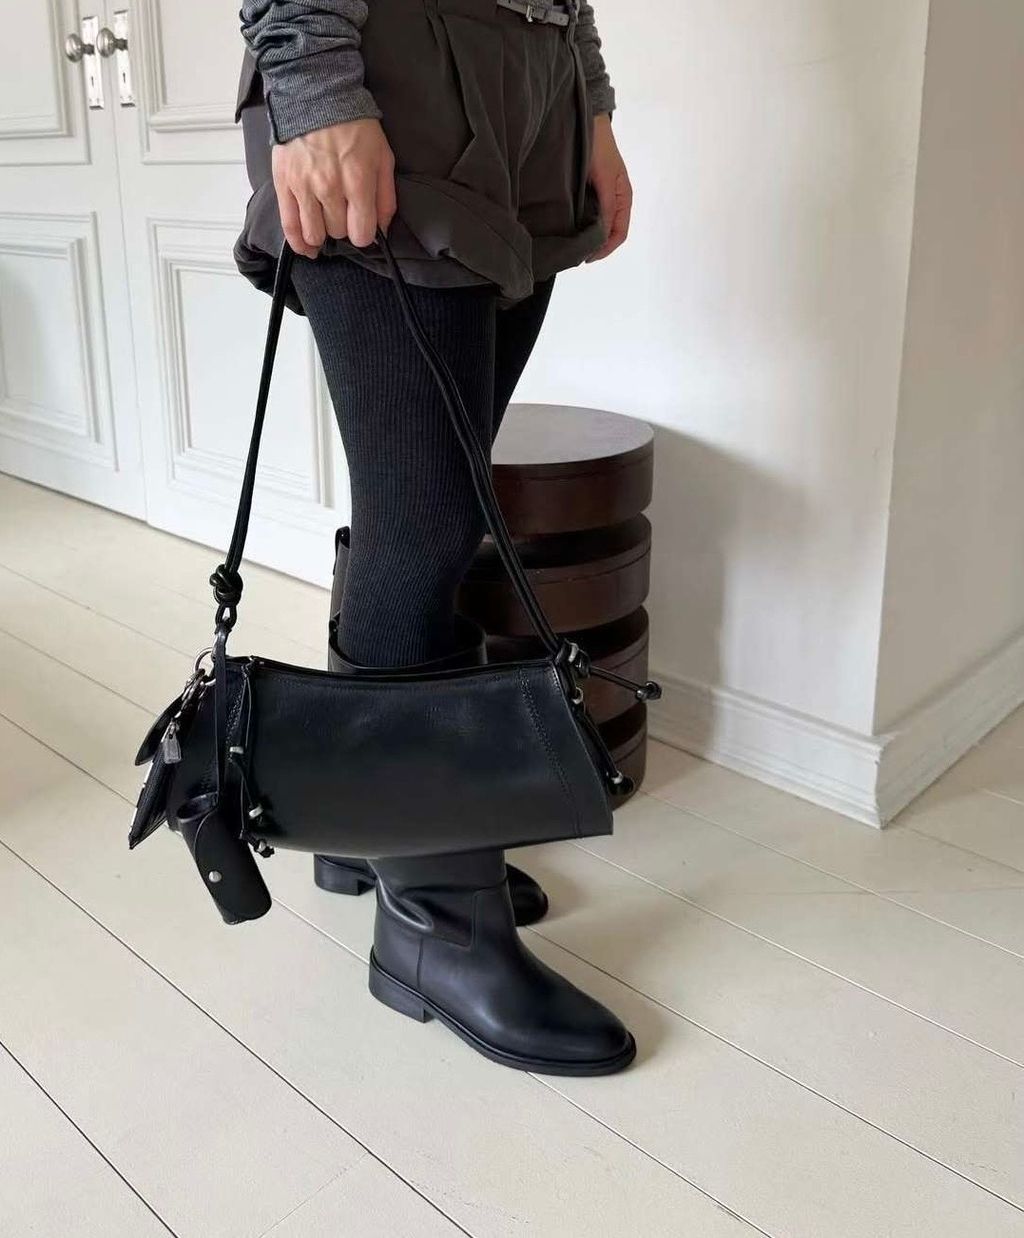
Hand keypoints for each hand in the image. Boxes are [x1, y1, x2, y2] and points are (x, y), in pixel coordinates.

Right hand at [272, 118, 396, 257]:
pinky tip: (306, 247)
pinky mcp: (284, 184)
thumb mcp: (382, 157)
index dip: (364, 234)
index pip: (361, 233)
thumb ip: (385, 197)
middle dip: (343, 227)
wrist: (316, 95)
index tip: (362, 227)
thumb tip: (382, 230)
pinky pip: (289, 225)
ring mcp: (304, 187)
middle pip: (338, 233)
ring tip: (325, 225)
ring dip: (322, 235)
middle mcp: (330, 188)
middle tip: (342, 212)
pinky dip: (298, 242)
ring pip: (314, 233)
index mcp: (358, 182)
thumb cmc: (354, 126)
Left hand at [586, 115, 631, 262]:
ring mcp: (602, 198)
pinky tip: (569, 228)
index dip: (606, 249)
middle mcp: (614, 201)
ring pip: (598, 226)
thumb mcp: (604, 178)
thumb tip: (603, 235)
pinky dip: (581, 226)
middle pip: (609, 234)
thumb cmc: (599, 147)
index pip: (620, 234)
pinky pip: (588, 215)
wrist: (588, 123)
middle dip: (596, 247)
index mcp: (624, 199)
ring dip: (588, 237)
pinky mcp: (590, 193)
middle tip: (576, 254)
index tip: (587, 257)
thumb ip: (606, 206)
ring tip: (572, 244)